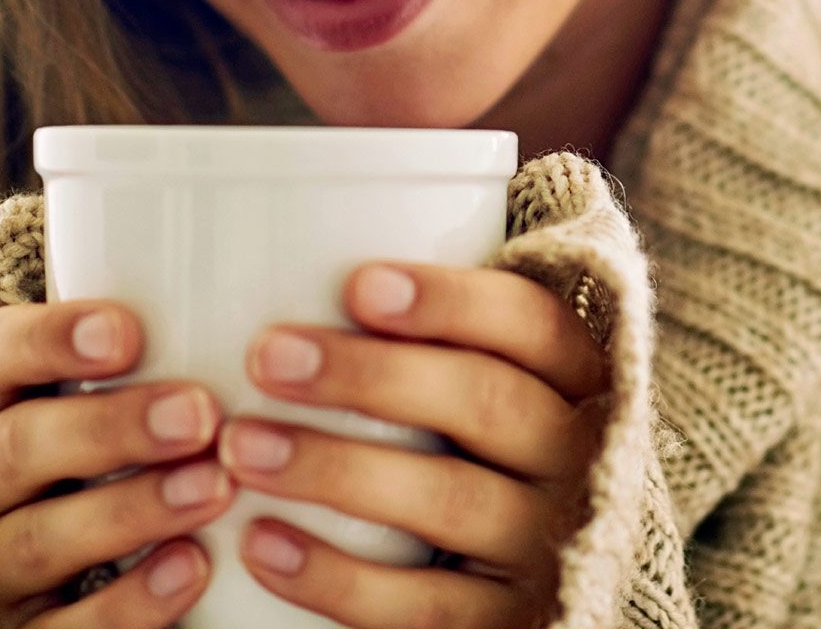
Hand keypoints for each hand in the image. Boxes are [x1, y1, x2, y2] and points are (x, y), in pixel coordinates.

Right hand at [0, 299, 238, 626]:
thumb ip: (190, 340)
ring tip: (215, 488)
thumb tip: (305, 268)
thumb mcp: (155, 387)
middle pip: (16, 446)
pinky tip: (194, 568)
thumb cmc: (160, 445)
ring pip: (37, 540)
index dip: (46, 339)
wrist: (135, 568)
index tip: (128, 332)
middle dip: (109, 428)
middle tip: (203, 413)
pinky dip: (128, 603)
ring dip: (129, 511)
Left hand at [222, 261, 610, 628]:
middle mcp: (579, 455)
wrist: (559, 576)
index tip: (357, 284)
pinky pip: (423, 607)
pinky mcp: (510, 624)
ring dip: (337, 471)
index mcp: (579, 375)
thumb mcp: (496, 372)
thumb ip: (439, 321)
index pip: (530, 323)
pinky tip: (261, 544)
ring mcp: (550, 546)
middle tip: (267, 357)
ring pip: (449, 503)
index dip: (450, 301)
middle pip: (486, 404)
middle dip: (372, 376)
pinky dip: (336, 579)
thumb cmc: (489, 440)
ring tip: (241, 447)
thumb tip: (298, 230)